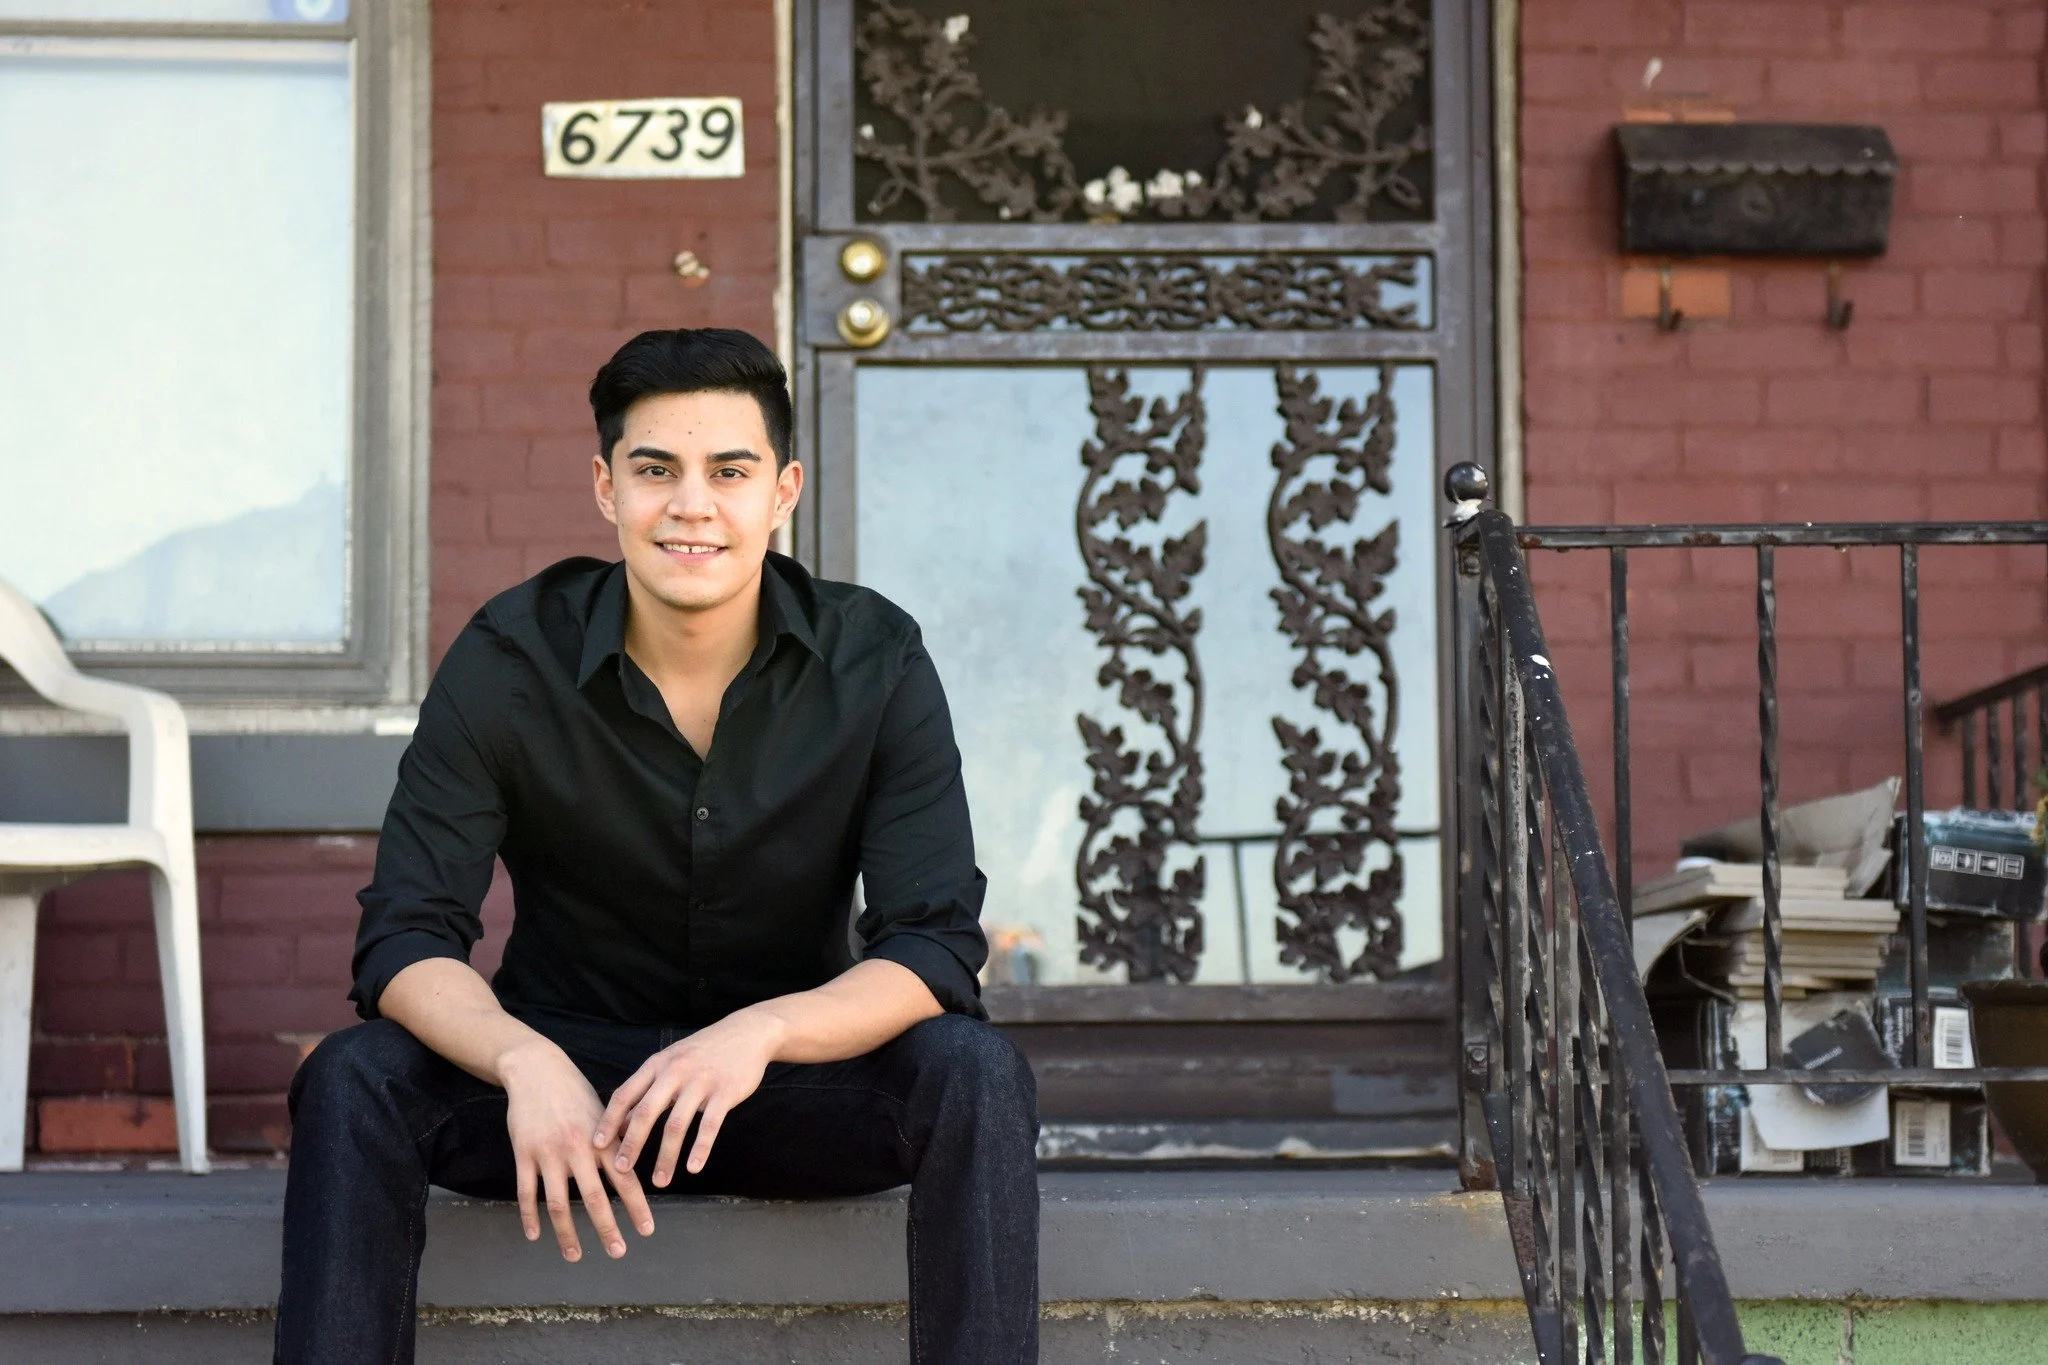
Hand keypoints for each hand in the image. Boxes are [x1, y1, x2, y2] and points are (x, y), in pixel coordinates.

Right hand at [499, 1038, 655, 1261]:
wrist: (537, 1070)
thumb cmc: (575, 1091)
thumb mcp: (604, 1111)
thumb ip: (616, 1140)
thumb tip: (635, 1165)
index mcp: (603, 1139)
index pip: (625, 1180)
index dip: (636, 1207)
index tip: (646, 1230)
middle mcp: (579, 1149)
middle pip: (595, 1197)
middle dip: (607, 1228)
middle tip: (618, 1252)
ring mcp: (549, 1153)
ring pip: (559, 1202)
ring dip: (568, 1232)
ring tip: (575, 1255)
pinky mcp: (524, 1153)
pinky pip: (527, 1191)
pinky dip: (530, 1216)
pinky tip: (535, 1235)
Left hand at [595, 1008, 780, 1185]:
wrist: (748, 1032)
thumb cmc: (703, 1052)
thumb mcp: (670, 1062)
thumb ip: (646, 1090)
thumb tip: (619, 1124)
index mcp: (657, 1064)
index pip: (625, 1094)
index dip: (609, 1121)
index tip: (597, 1145)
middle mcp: (675, 1071)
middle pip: (646, 1112)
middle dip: (631, 1144)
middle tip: (621, 1170)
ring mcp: (701, 1081)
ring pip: (677, 1124)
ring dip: (666, 1156)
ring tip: (659, 1181)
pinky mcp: (725, 1092)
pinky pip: (710, 1125)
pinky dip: (700, 1149)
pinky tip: (694, 1167)